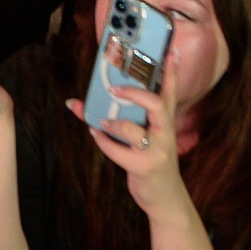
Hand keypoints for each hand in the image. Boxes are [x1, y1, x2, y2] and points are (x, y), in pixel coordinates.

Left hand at [76, 49, 188, 211]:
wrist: (165, 198)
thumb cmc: (151, 160)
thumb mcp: (145, 138)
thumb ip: (124, 118)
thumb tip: (80, 103)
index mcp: (165, 123)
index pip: (170, 93)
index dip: (171, 72)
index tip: (171, 51)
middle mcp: (164, 134)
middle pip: (158, 106)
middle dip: (137, 94)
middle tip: (116, 87)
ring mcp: (156, 151)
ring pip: (136, 131)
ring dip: (116, 123)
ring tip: (101, 120)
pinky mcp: (144, 167)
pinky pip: (121, 153)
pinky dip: (105, 143)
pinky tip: (95, 134)